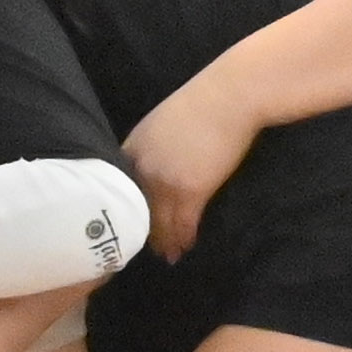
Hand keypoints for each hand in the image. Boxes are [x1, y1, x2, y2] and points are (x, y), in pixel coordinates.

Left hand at [120, 75, 261, 264]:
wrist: (231, 95)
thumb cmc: (203, 101)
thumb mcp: (163, 121)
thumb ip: (152, 147)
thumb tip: (156, 164)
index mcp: (134, 147)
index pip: (121, 187)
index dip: (125, 208)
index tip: (128, 223)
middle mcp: (143, 167)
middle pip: (138, 209)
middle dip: (143, 232)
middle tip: (146, 249)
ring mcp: (165, 181)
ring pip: (160, 221)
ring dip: (166, 241)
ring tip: (168, 256)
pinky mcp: (191, 190)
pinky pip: (184, 223)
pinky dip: (185, 238)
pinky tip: (186, 247)